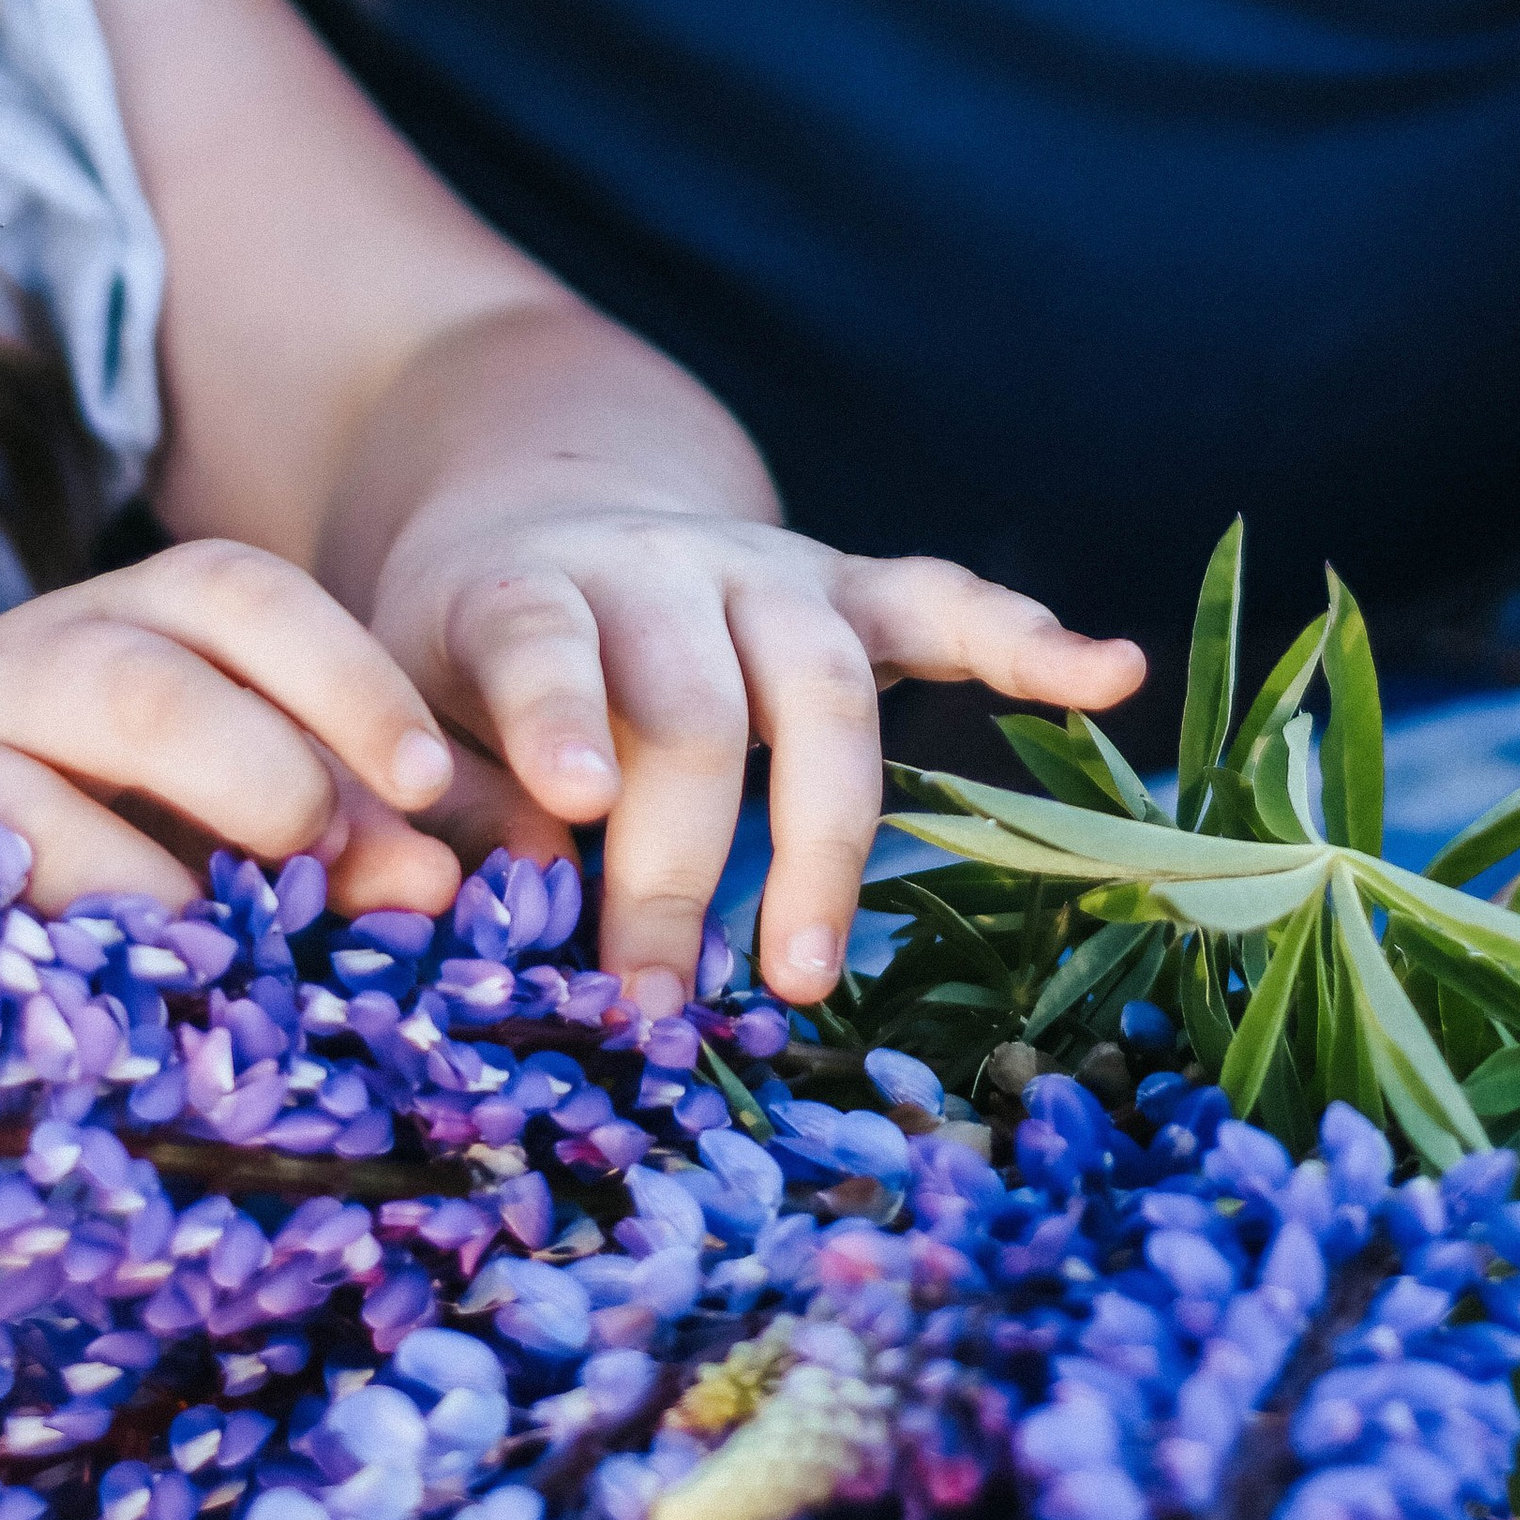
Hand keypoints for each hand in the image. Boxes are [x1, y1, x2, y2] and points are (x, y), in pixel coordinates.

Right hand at [0, 542, 465, 915]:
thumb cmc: (86, 836)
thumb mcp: (215, 799)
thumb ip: (356, 823)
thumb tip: (508, 876)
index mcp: (135, 617)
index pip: (245, 592)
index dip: (352, 680)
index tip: (436, 785)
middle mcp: (37, 650)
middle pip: (166, 673)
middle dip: (291, 776)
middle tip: (387, 882)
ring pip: (84, 747)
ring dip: (207, 849)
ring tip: (274, 940)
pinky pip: (8, 871)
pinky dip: (108, 933)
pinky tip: (171, 997)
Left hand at [367, 510, 1145, 1013]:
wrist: (538, 523)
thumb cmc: (465, 669)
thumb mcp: (411, 713)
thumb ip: (451, 797)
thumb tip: (496, 894)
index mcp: (527, 587)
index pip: (546, 641)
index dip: (559, 712)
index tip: (573, 799)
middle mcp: (657, 568)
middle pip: (694, 698)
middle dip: (680, 856)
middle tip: (658, 997)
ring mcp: (763, 574)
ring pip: (821, 679)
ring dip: (824, 830)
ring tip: (805, 968)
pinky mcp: (844, 589)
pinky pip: (941, 607)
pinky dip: (1024, 641)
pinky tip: (1108, 674)